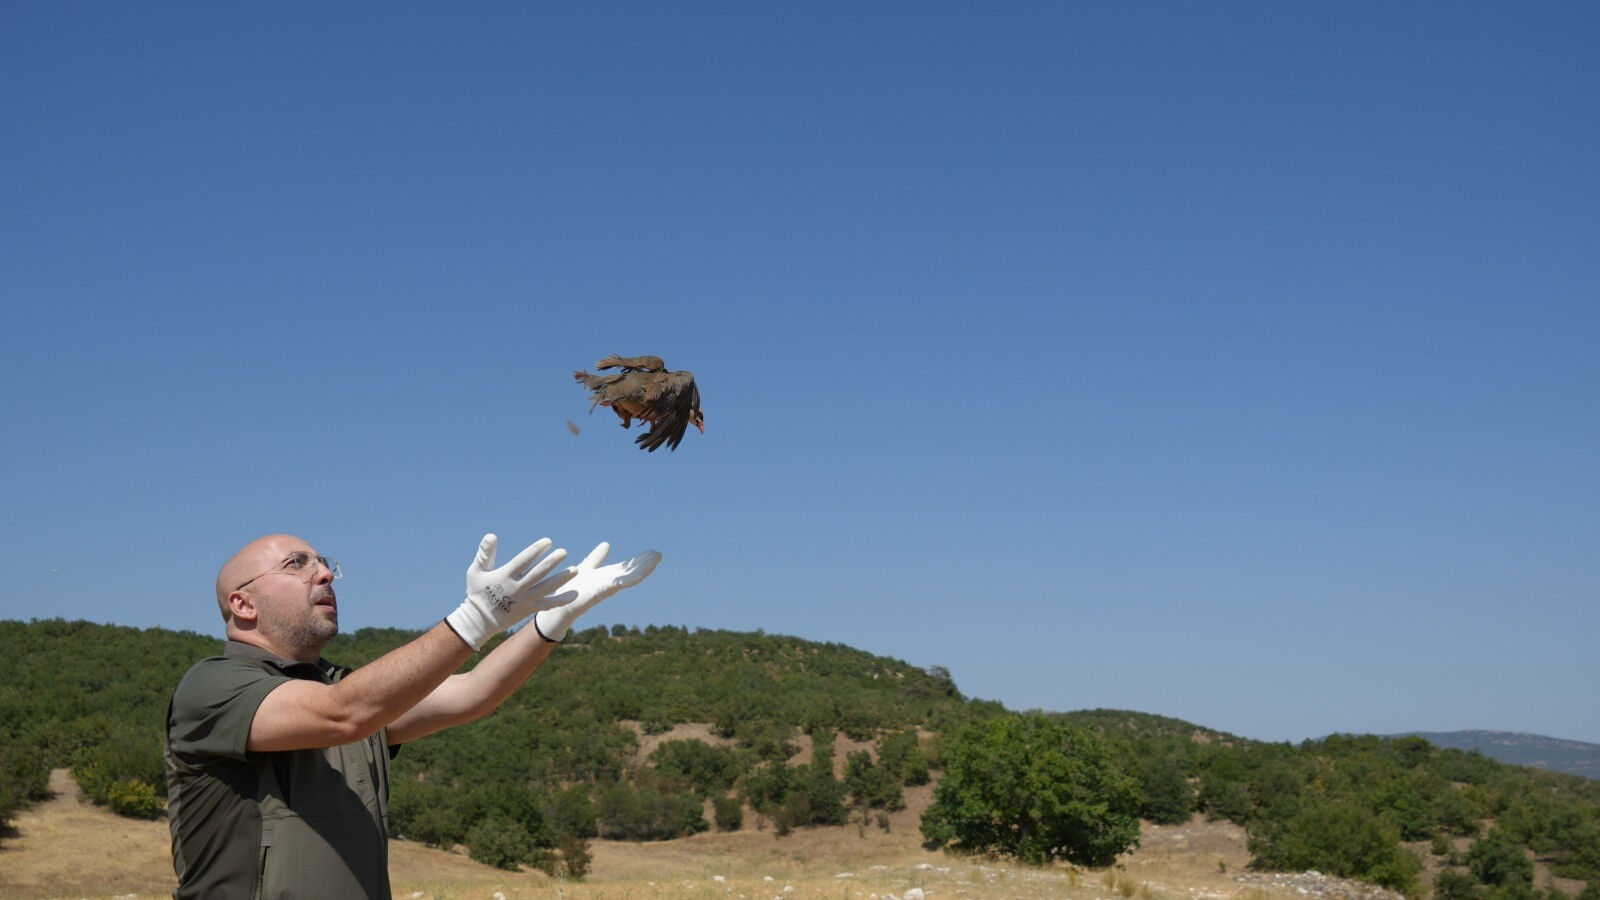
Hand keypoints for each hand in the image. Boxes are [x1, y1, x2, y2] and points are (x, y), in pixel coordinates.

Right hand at [446, 534, 572, 649]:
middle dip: (552, 563)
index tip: (548, 541)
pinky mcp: (530, 609)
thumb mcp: (476, 571)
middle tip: (564, 552)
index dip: (535, 551)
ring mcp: (525, 599)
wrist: (480, 620)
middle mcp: (517, 588)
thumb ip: (484, 553)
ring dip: (561, 579)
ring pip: (546, 589)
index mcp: (504, 576)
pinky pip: (548, 604)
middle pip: (538, 574)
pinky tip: (574, 594)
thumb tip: (491, 535)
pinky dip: (561, 600)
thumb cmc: (477, 592)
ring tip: (576, 570)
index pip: (523, 561)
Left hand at [533, 543, 661, 641]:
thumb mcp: (586, 568)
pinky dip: (629, 580)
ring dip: (643, 570)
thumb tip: (607, 544)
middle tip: (658, 554)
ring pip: (629, 578)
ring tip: (655, 560)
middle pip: (631, 572)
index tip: (653, 551)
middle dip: (645, 564)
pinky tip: (639, 575)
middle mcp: (609, 582)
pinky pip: (617, 585)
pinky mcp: (600, 592)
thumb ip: (596, 558)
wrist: (557, 607)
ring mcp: (606, 588)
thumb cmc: (570, 590)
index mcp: (608, 576)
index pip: (627, 567)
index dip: (640, 560)